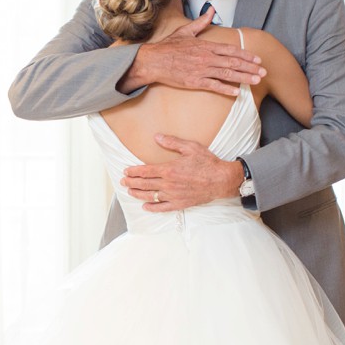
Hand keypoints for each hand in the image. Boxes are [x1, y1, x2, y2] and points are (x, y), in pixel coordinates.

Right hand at [118, 7, 265, 94]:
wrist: (153, 60)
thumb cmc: (168, 47)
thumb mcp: (185, 31)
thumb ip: (200, 22)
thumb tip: (210, 11)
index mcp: (206, 45)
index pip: (231, 50)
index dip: (246, 55)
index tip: (257, 59)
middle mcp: (206, 57)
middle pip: (233, 62)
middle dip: (250, 67)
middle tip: (263, 72)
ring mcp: (201, 70)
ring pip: (227, 74)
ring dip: (243, 78)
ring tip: (256, 81)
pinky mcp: (194, 81)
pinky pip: (213, 86)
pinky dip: (226, 89)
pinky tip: (236, 92)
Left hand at [121, 134, 244, 211]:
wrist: (221, 180)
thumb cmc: (207, 163)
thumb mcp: (190, 147)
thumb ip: (172, 142)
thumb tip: (157, 137)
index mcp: (169, 170)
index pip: (145, 171)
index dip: (133, 172)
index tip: (125, 171)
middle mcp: (168, 184)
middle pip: (144, 184)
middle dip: (131, 183)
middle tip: (123, 182)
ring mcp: (173, 195)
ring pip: (150, 196)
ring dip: (138, 194)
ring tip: (130, 192)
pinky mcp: (180, 204)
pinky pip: (162, 208)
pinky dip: (152, 208)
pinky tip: (145, 206)